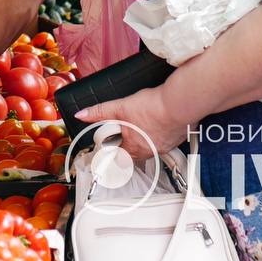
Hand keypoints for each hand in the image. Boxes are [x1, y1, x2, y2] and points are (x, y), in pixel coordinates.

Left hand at [75, 86, 195, 160]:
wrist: (180, 103)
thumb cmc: (153, 108)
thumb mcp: (119, 107)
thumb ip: (99, 112)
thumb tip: (81, 115)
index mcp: (135, 148)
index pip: (119, 157)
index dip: (112, 149)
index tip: (111, 143)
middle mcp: (150, 151)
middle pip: (134, 151)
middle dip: (128, 141)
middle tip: (125, 127)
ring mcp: (166, 146)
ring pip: (150, 145)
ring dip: (144, 136)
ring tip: (142, 121)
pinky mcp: (177, 138)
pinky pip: (165, 138)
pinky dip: (160, 131)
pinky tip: (158, 120)